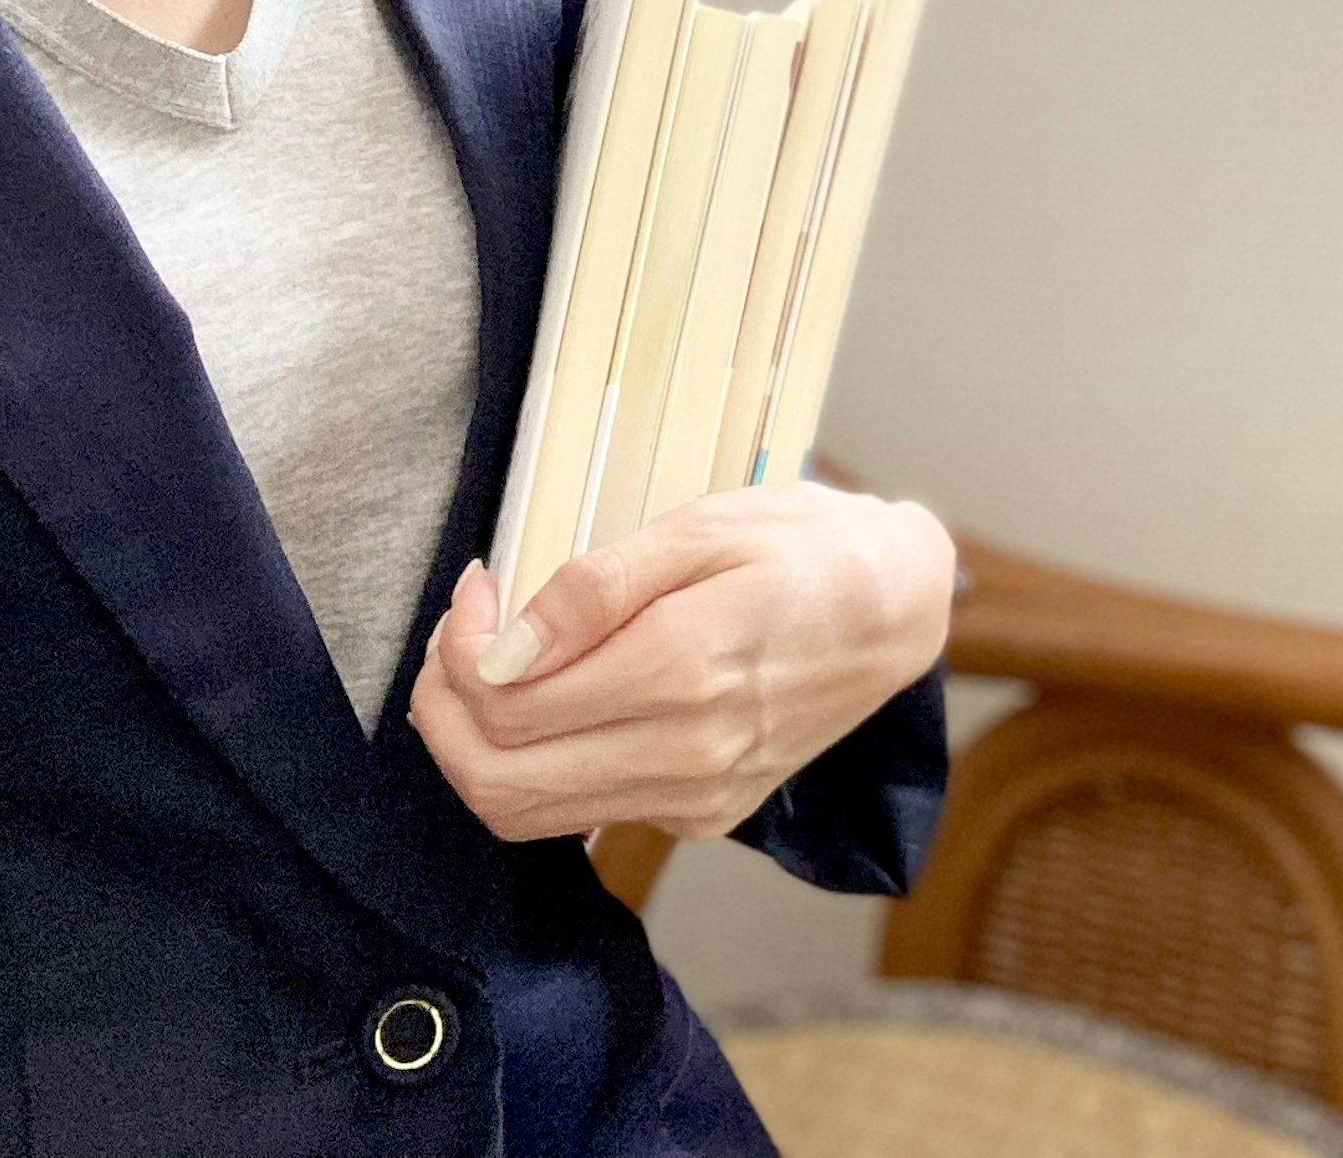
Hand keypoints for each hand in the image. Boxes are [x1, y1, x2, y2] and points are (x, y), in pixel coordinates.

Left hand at [407, 482, 954, 843]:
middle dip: (443, 713)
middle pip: (498, 784)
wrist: (898, 610)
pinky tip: (555, 695)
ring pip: (529, 815)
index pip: (505, 705)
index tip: (475, 589)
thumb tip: (502, 649)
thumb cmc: (803, 548)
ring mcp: (696, 798)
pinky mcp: (704, 816)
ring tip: (490, 664)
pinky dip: (538, 765)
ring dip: (479, 747)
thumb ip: (594, 590)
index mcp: (681, 671)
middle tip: (457, 637)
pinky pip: (584, 812)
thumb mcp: (701, 528)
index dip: (458, 649)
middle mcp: (687, 755)